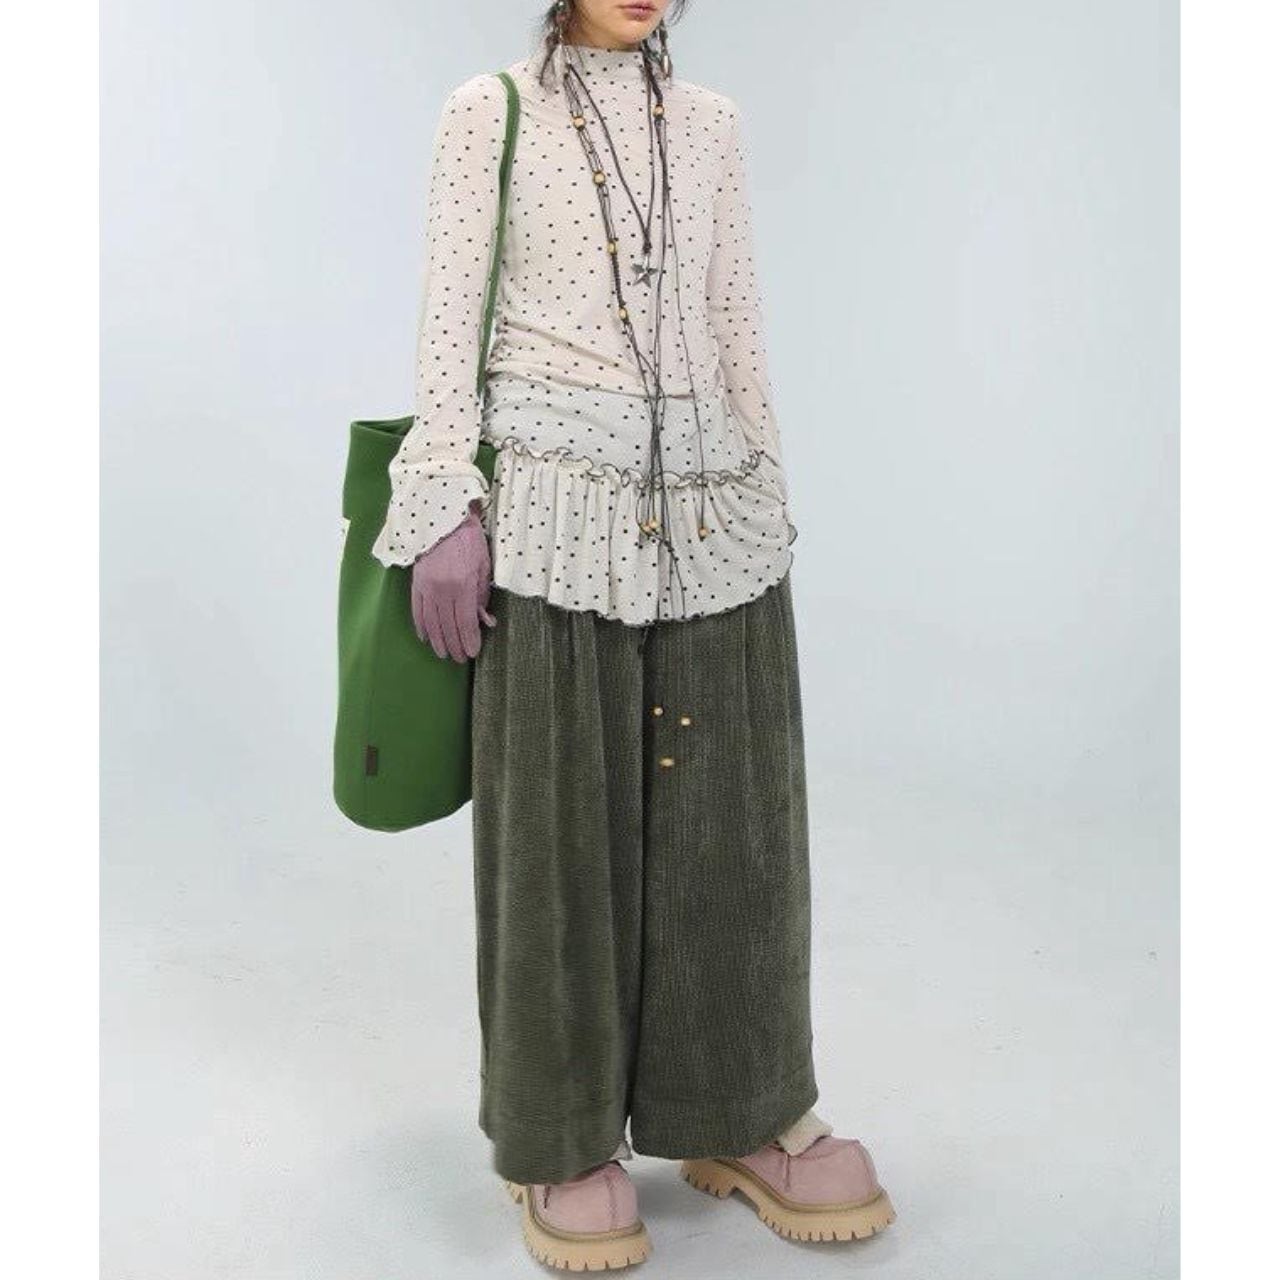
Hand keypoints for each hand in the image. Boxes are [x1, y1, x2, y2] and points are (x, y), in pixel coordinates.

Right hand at [410, 502, 496, 661]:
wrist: (442, 518)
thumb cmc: (469, 540)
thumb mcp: (484, 566)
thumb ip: (482, 595)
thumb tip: (484, 620)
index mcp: (463, 585)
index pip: (466, 621)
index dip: (469, 640)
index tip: (472, 653)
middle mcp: (443, 590)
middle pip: (448, 626)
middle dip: (455, 645)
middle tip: (460, 658)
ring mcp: (426, 587)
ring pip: (432, 622)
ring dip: (438, 641)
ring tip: (444, 653)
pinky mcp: (416, 583)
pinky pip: (417, 610)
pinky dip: (421, 626)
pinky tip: (426, 637)